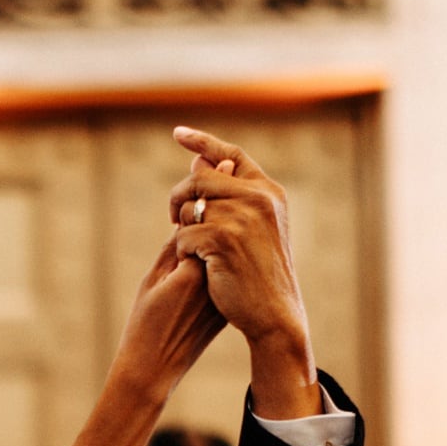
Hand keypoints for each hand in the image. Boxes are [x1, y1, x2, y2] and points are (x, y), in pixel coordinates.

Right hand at [110, 230, 227, 397]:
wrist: (154, 369)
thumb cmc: (144, 325)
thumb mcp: (151, 281)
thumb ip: (172, 249)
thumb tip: (190, 222)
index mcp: (194, 272)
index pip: (203, 226)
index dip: (190, 222)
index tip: (177, 226)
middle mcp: (216, 284)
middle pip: (218, 243)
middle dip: (204, 235)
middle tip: (182, 245)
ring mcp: (224, 298)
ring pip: (222, 263)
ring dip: (210, 255)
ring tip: (184, 272)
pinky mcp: (226, 310)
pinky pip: (222, 282)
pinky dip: (212, 277)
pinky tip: (191, 290)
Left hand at [168, 127, 320, 415]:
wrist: (274, 311)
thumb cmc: (260, 274)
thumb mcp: (254, 229)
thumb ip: (230, 196)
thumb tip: (198, 164)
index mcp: (269, 191)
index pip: (231, 154)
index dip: (202, 141)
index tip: (178, 133)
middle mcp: (258, 197)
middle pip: (199, 178)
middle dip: (179, 197)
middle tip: (173, 217)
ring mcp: (241, 217)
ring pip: (189, 207)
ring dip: (182, 228)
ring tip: (192, 248)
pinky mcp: (222, 239)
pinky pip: (183, 234)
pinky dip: (183, 250)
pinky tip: (194, 264)